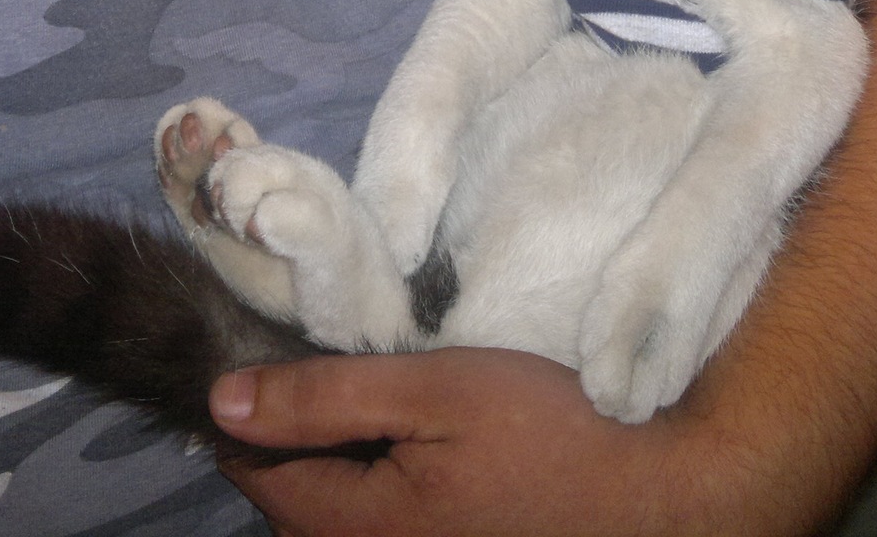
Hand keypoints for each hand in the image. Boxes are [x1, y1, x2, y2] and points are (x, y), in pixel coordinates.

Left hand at [213, 348, 741, 536]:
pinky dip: (375, 500)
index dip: (251, 413)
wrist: (654, 496)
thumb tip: (221, 400)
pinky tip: (410, 459)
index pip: (255, 473)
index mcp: (358, 527)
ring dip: (335, 477)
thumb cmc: (548, 431)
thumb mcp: (434, 390)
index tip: (272, 358)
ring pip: (335, 528)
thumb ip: (324, 395)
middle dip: (290, 448)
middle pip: (292, 509)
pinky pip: (382, 536)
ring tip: (370, 418)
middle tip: (323, 379)